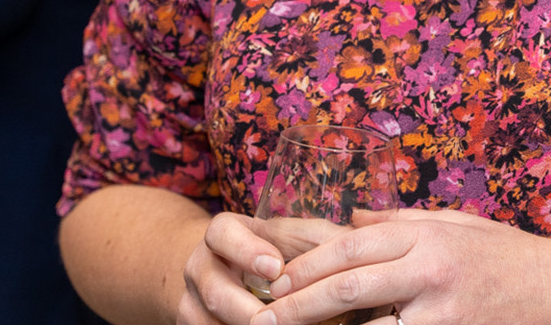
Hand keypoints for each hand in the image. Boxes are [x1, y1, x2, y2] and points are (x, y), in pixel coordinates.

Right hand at [176, 212, 349, 324]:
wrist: (232, 275)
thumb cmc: (278, 251)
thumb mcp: (295, 237)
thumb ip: (321, 239)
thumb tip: (359, 247)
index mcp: (223, 234)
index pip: (223, 234)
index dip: (247, 250)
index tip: (275, 268)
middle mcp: (200, 267)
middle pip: (216, 293)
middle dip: (251, 311)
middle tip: (284, 317)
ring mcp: (191, 303)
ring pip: (211, 323)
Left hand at [250, 209, 550, 324]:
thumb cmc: (511, 258)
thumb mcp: (458, 225)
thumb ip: (403, 220)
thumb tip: (352, 217)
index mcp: (428, 235)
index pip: (351, 245)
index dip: (306, 265)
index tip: (273, 282)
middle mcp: (431, 269)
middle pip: (347, 287)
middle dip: (297, 306)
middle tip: (261, 321)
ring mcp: (443, 310)